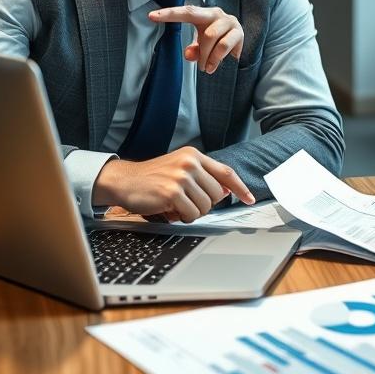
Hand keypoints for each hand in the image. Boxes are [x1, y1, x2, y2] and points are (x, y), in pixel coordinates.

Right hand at [93, 146, 254, 222]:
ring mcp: (181, 177)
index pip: (226, 172)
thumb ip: (203, 177)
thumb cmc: (152, 178)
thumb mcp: (179, 169)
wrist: (124, 180)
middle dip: (206, 204)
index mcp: (193, 155)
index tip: (250, 198)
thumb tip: (227, 191)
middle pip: (218, 194)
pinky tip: (171, 210)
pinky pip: (192, 214)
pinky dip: (183, 217)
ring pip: (206, 206)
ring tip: (177, 206)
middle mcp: (190, 163)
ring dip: (193, 212)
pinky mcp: (173, 192)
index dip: (241, 188)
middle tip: (188, 203)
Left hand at [150, 5, 243, 73]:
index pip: (185, 12)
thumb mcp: (202, 46)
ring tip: (208, 68)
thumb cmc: (216, 42)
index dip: (169, 14)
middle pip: (203, 29)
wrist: (240, 43)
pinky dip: (218, 58)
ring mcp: (229, 22)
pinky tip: (218, 64)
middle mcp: (216, 14)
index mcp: (203, 14)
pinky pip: (226, 45)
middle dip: (201, 52)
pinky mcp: (239, 32)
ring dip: (210, 57)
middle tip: (200, 67)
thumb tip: (189, 55)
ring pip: (213, 38)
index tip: (151, 16)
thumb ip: (194, 50)